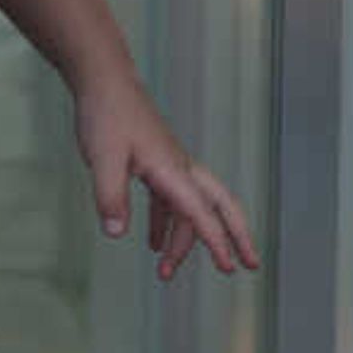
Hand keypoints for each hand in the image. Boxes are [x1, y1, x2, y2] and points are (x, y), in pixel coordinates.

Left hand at [75, 79, 262, 282]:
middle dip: (237, 236)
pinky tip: (151, 242)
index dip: (216, 241)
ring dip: (184, 241)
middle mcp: (179, 167)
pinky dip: (164, 223)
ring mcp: (170, 164)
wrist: (103, 79)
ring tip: (166, 272)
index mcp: (172, 168)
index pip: (201, 211)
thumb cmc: (106, 113)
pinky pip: (169, 200)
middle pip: (221, 204)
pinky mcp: (155, 163)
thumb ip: (110, 196)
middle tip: (250, 265)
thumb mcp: (102, 158)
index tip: (229, 268)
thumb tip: (116, 233)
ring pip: (191, 207)